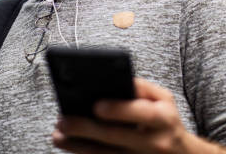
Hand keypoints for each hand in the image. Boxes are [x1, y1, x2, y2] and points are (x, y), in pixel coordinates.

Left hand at [52, 78, 225, 153]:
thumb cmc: (167, 120)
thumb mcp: (163, 99)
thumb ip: (140, 87)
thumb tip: (114, 78)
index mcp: (163, 118)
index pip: (140, 114)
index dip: (118, 110)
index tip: (96, 105)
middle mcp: (154, 142)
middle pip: (116, 137)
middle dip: (86, 129)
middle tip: (62, 120)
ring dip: (78, 146)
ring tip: (58, 135)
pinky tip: (70, 147)